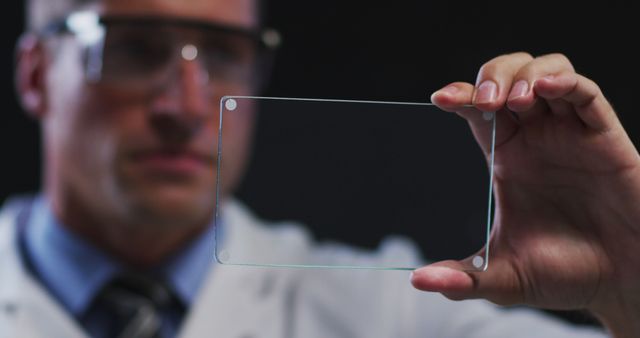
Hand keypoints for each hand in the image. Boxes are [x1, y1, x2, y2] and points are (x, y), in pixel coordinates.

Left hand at [411, 52, 639, 336]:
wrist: (621, 284)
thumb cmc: (566, 275)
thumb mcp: (503, 278)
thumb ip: (462, 278)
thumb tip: (418, 281)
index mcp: (509, 158)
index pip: (478, 112)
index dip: (461, 97)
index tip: (440, 99)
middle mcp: (536, 138)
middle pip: (508, 76)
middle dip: (491, 77)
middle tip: (485, 103)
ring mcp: (570, 133)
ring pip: (546, 70)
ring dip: (525, 74)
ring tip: (513, 101)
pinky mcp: (603, 136)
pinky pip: (585, 93)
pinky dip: (565, 82)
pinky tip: (545, 89)